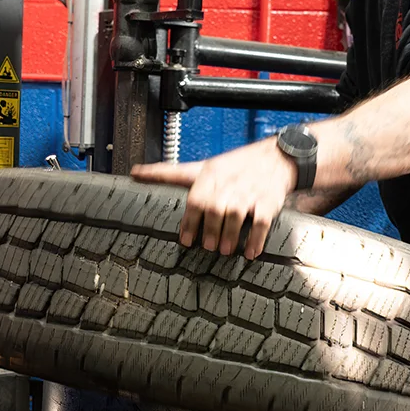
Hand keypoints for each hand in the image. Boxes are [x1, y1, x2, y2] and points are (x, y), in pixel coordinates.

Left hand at [130, 138, 296, 257]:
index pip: (195, 197)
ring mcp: (249, 192)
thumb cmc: (232, 167)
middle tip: (206, 247)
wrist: (274, 158)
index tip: (184, 240)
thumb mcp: (201, 166)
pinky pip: (261, 221)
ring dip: (229, 235)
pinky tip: (250, 252)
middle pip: (215, 207)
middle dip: (209, 229)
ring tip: (223, 250)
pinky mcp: (268, 200)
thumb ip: (169, 173)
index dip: (189, 221)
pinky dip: (256, 239)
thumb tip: (135, 172)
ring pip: (236, 215)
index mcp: (209, 175)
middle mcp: (228, 183)